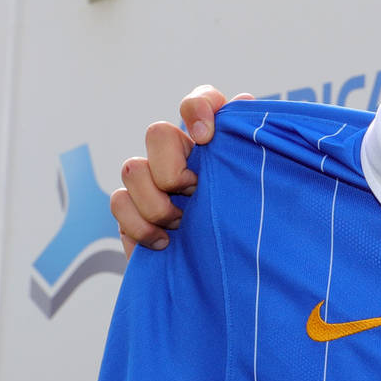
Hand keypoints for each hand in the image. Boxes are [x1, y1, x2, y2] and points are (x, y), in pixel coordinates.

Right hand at [110, 86, 249, 253]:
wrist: (231, 278)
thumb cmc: (252, 230)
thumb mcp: (262, 190)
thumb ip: (255, 149)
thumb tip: (246, 101)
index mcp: (216, 145)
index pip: (201, 102)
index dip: (198, 109)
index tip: (206, 138)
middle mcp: (182, 155)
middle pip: (157, 132)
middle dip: (172, 167)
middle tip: (195, 193)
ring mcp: (153, 181)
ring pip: (132, 168)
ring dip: (158, 202)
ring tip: (184, 224)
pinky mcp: (133, 209)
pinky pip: (119, 202)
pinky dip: (140, 225)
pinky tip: (165, 242)